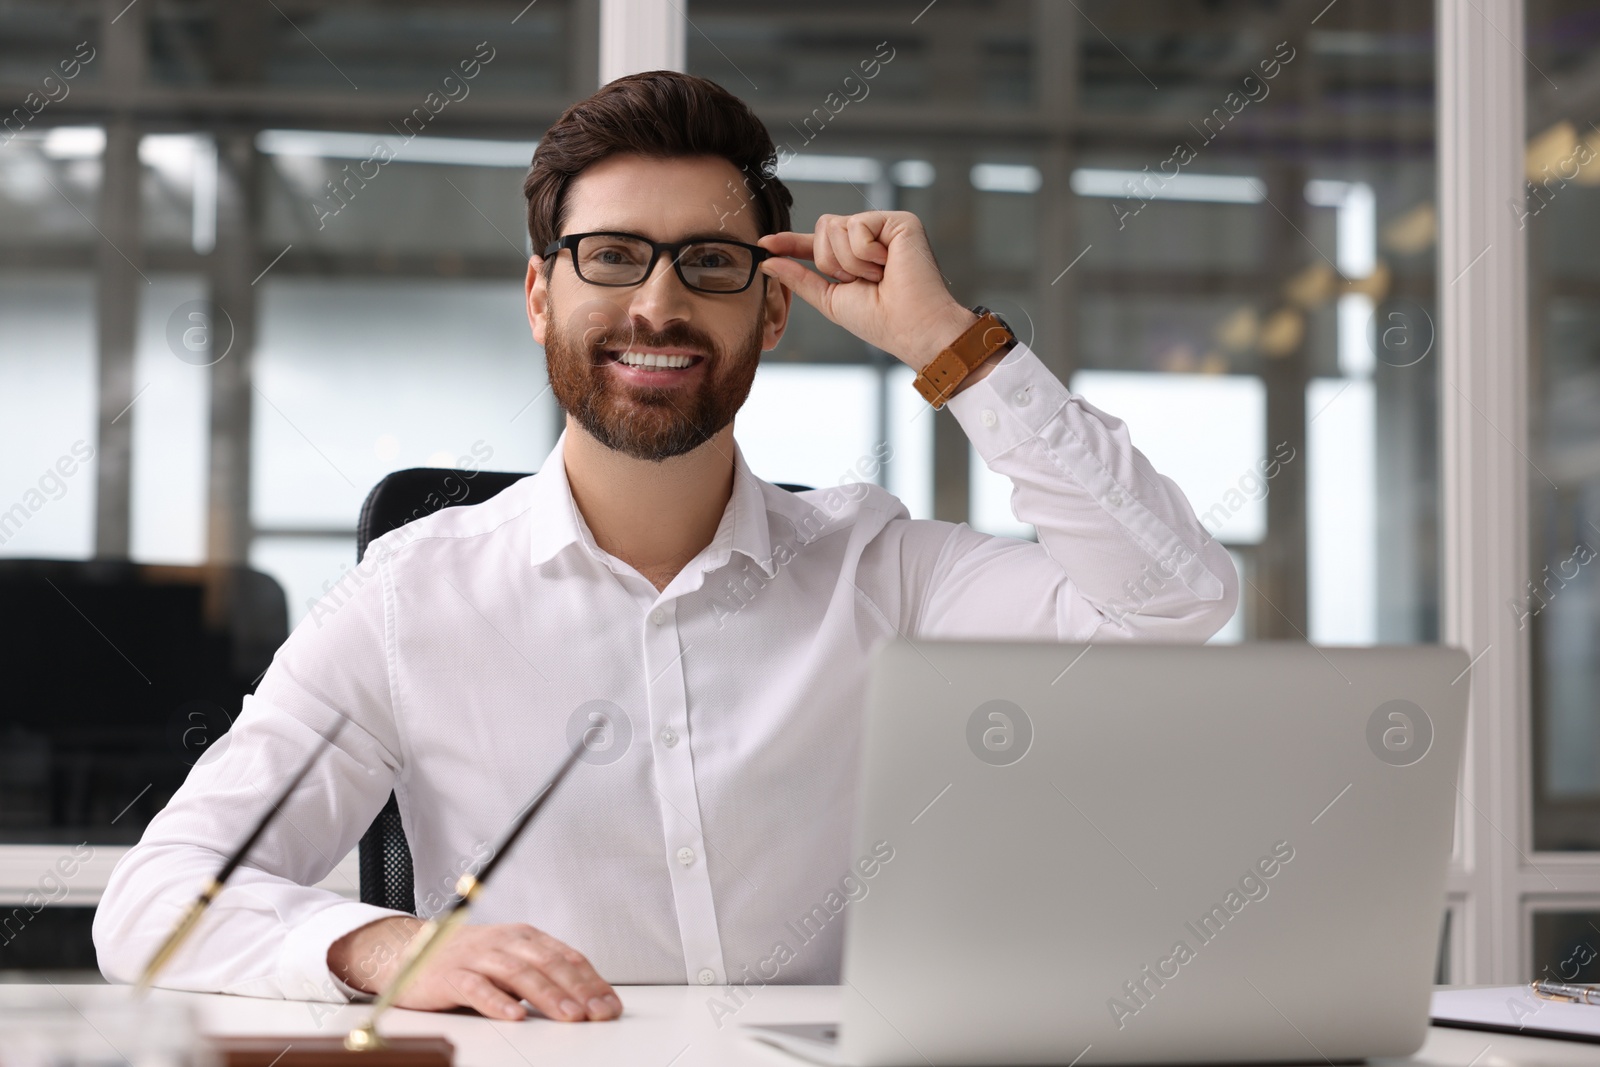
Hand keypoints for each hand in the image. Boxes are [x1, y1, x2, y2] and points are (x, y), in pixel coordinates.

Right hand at [328, 916, 621, 1021]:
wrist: (410, 951)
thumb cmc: (469, 959)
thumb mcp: (511, 960)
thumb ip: (542, 974)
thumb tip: (585, 998)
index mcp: (525, 938)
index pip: (566, 958)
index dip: (592, 982)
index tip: (610, 1005)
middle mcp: (505, 942)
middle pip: (548, 965)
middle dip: (578, 990)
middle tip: (597, 1013)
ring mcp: (478, 957)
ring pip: (519, 975)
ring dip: (547, 996)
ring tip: (568, 1016)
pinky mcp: (452, 975)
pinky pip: (477, 988)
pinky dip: (497, 1002)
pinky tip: (513, 1016)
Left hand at [757, 211, 977, 371]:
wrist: (912, 327)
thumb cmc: (879, 320)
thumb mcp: (829, 299)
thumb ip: (800, 278)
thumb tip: (768, 262)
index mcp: (853, 258)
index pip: (816, 243)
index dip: (790, 243)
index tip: (764, 244)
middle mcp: (869, 238)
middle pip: (823, 228)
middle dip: (832, 262)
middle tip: (861, 281)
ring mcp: (884, 228)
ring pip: (837, 226)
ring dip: (851, 262)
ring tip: (878, 276)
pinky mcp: (900, 221)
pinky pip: (858, 225)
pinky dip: (866, 253)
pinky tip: (889, 265)